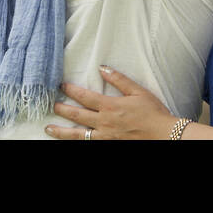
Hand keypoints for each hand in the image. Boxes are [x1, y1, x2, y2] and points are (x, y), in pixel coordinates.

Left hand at [46, 66, 177, 139]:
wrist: (164, 135)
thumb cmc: (153, 112)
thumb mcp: (138, 91)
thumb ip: (119, 79)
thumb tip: (102, 67)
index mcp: (110, 106)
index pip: (85, 97)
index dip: (71, 91)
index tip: (61, 86)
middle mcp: (104, 122)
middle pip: (77, 116)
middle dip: (62, 110)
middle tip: (50, 105)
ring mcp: (105, 137)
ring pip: (78, 135)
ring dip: (62, 132)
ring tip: (48, 129)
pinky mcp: (109, 145)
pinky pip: (89, 144)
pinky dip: (78, 142)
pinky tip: (71, 141)